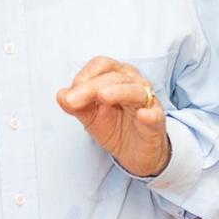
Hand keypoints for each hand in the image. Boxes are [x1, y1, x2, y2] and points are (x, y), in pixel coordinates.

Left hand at [57, 57, 170, 176]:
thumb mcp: (90, 116)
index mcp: (118, 76)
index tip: (70, 96)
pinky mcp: (156, 122)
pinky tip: (142, 115)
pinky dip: (149, 114)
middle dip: (91, 87)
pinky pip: (155, 115)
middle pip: (114, 77)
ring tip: (103, 97)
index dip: (84, 77)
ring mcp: (148, 102)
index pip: (101, 65)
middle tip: (73, 101)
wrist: (135, 153)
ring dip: (119, 92)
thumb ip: (76, 105)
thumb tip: (61, 95)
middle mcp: (134, 83)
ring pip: (135, 91)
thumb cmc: (116, 127)